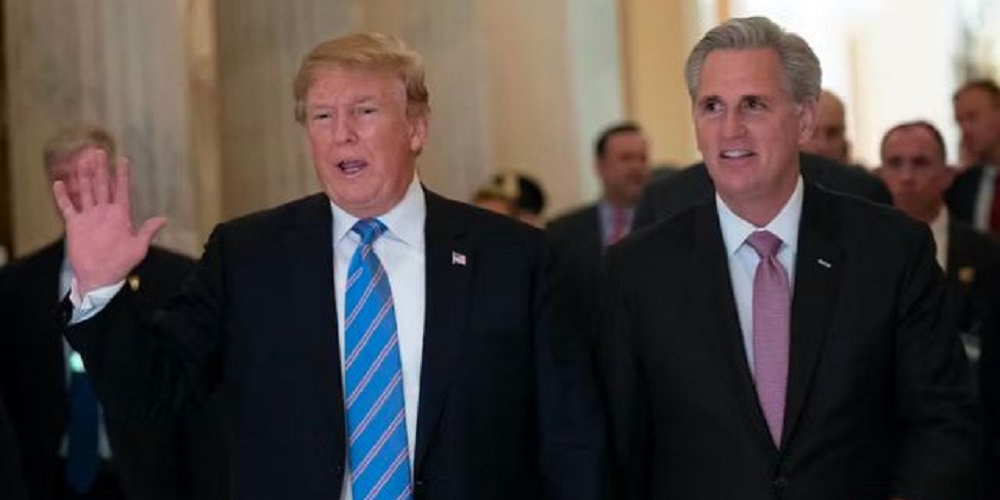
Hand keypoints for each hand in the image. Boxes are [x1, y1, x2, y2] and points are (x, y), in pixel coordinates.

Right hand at [53, 149, 166, 294]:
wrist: (99, 277)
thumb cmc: (120, 264)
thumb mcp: (138, 248)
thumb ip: (147, 232)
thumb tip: (163, 219)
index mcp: (120, 215)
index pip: (121, 190)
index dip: (122, 175)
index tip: (123, 159)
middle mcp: (104, 213)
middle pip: (102, 185)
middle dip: (100, 169)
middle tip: (98, 151)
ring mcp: (89, 217)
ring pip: (86, 191)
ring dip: (84, 176)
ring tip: (82, 159)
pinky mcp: (75, 225)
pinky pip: (68, 207)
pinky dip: (63, 196)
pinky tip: (59, 183)